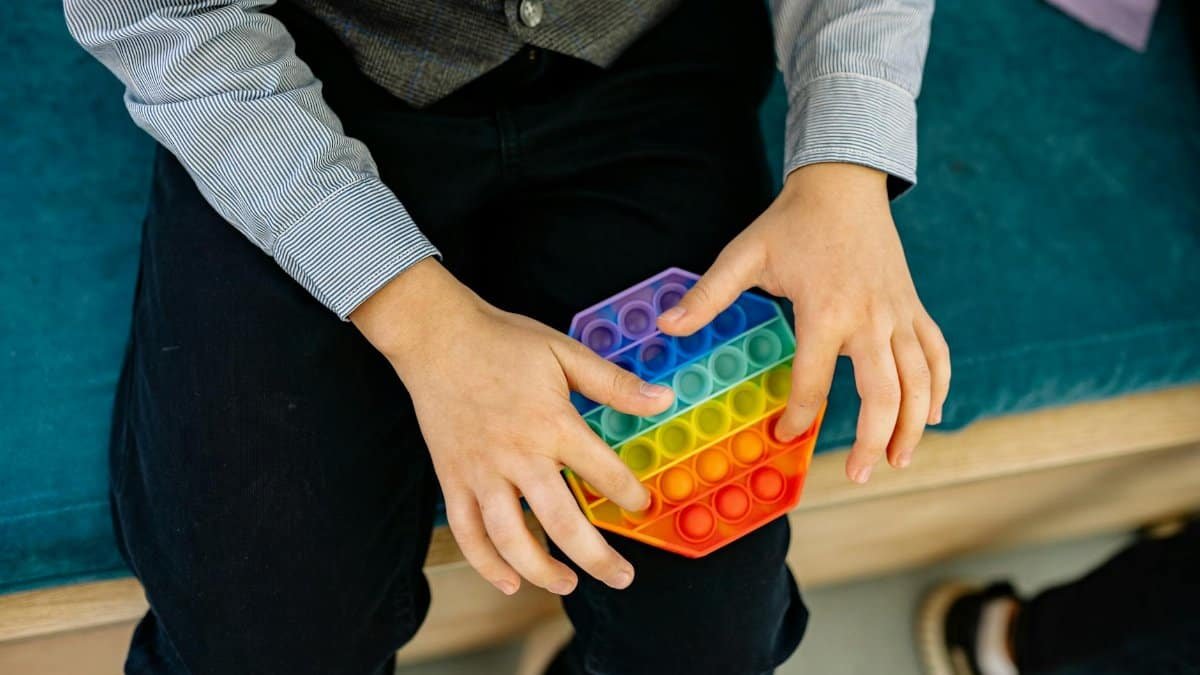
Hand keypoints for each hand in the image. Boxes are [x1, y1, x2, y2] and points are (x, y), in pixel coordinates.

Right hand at [352, 259, 674, 595]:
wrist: (435, 335)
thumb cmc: (502, 341)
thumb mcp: (564, 352)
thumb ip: (613, 383)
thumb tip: (663, 400)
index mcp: (551, 424)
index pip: (602, 472)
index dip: (628, 494)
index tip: (641, 506)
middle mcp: (518, 456)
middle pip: (561, 523)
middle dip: (597, 557)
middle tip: (622, 577)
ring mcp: (481, 473)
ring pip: (511, 539)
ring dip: (542, 571)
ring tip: (569, 584)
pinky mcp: (452, 479)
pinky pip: (468, 533)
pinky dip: (487, 563)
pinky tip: (510, 582)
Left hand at [657, 163, 949, 482]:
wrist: (845, 183)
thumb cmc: (792, 222)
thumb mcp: (744, 254)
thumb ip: (709, 296)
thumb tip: (667, 326)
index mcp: (826, 311)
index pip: (813, 382)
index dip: (798, 416)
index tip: (783, 435)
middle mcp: (871, 319)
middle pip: (884, 395)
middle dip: (875, 441)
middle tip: (859, 475)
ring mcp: (899, 314)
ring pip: (920, 381)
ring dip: (914, 426)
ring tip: (899, 461)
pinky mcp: (915, 307)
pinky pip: (938, 354)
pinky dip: (941, 387)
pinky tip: (935, 416)